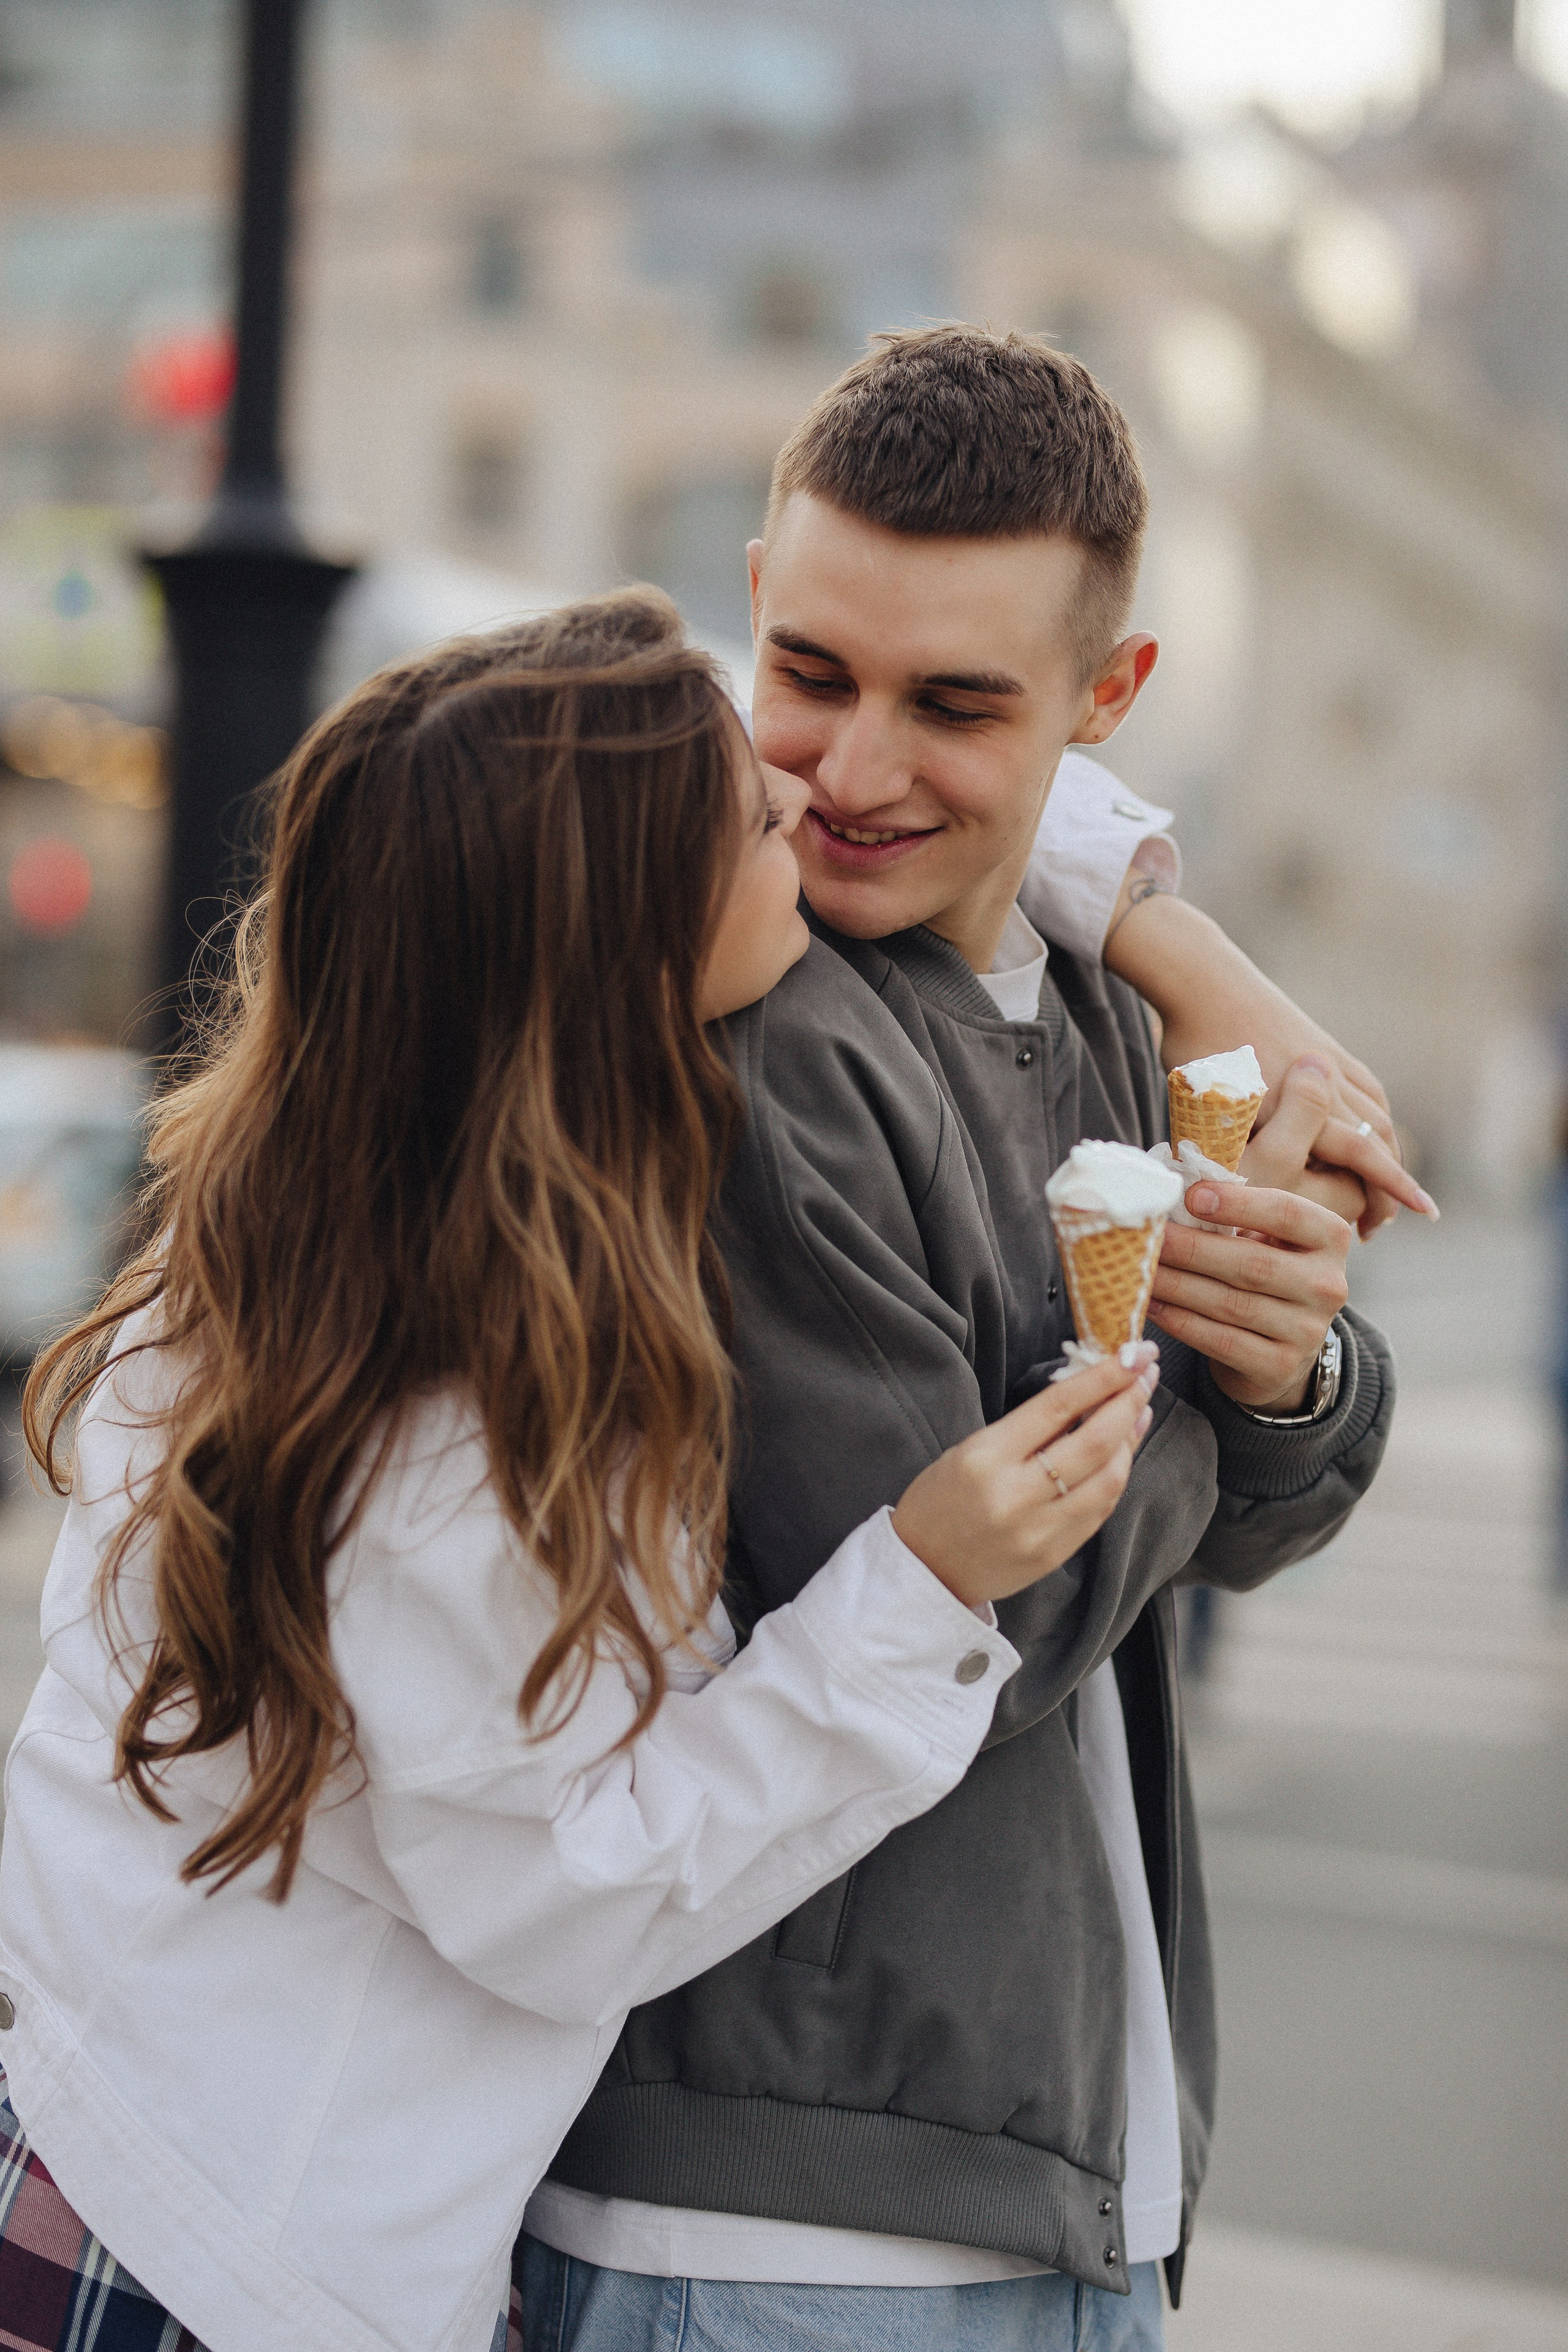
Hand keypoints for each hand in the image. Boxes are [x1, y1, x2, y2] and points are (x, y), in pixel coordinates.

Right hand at [893, 1345, 1158, 1608]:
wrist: (923, 1571)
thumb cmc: (940, 1500)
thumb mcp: (970, 1450)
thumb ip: (1029, 1428)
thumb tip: (1089, 1395)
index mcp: (986, 1458)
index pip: (1057, 1406)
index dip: (1103, 1377)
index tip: (1133, 1353)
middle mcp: (1015, 1495)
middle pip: (1093, 1442)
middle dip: (1128, 1401)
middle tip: (1147, 1373)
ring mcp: (1038, 1530)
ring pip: (1108, 1479)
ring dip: (1131, 1440)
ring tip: (1139, 1408)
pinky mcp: (1054, 1556)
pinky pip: (1100, 1510)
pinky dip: (1117, 1476)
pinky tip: (1123, 1452)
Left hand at [1103, 894, 1431, 1237]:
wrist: (1204, 983)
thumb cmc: (1196, 1054)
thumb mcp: (1207, 1111)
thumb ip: (1236, 1154)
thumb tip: (1245, 1202)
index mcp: (1300, 1101)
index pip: (1359, 1155)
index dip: (1384, 1190)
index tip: (1402, 1220)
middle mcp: (1327, 1082)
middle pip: (1377, 1139)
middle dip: (1389, 1184)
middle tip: (1381, 1225)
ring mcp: (1332, 1061)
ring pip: (1377, 1115)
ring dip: (1386, 1155)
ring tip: (1383, 1191)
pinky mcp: (1329, 1047)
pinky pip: (1369, 1091)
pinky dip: (1378, 1122)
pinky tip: (1375, 1141)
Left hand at [1147, 1181, 1350, 1413]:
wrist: (1282, 1351)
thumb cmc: (1265, 1276)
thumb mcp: (1268, 1239)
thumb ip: (1237, 1214)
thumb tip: (1173, 1189)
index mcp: (1330, 1237)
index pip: (1286, 1212)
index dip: (1238, 1203)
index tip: (1190, 1196)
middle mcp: (1328, 1284)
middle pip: (1252, 1263)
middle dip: (1192, 1249)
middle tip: (1150, 1237)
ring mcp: (1308, 1330)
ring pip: (1231, 1304)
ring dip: (1178, 1286)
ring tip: (1142, 1270)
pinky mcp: (1280, 1366)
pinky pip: (1221, 1340)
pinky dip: (1181, 1322)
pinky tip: (1153, 1306)